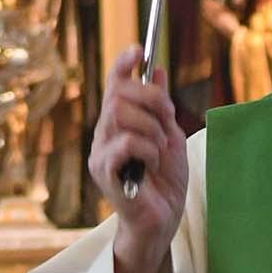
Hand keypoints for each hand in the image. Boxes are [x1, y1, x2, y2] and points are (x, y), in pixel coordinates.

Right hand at [88, 42, 188, 272]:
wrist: (162, 222)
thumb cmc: (164, 184)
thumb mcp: (170, 137)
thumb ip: (161, 108)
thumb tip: (156, 70)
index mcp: (118, 125)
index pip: (115, 86)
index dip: (123, 65)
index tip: (139, 50)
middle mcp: (104, 135)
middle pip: (119, 95)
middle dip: (152, 101)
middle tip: (168, 120)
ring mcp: (101, 154)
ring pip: (121, 115)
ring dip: (152, 129)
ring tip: (160, 151)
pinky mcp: (105, 173)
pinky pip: (124, 143)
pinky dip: (147, 149)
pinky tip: (153, 165)